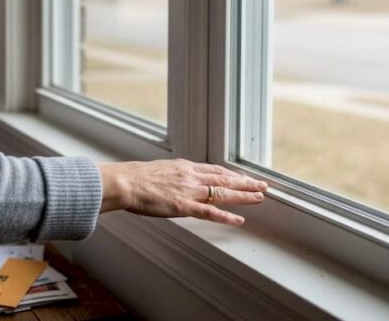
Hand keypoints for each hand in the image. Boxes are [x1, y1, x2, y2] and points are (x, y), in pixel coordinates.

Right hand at [98, 159, 266, 225]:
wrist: (125, 182)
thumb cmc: (135, 178)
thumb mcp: (158, 170)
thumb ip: (172, 175)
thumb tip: (176, 179)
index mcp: (184, 167)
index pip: (214, 170)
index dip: (232, 174)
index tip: (244, 176)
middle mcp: (190, 176)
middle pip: (224, 178)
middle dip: (245, 182)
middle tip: (263, 184)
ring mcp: (188, 191)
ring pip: (222, 192)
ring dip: (243, 195)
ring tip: (260, 197)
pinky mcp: (183, 206)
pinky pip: (209, 212)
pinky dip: (226, 216)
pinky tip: (239, 220)